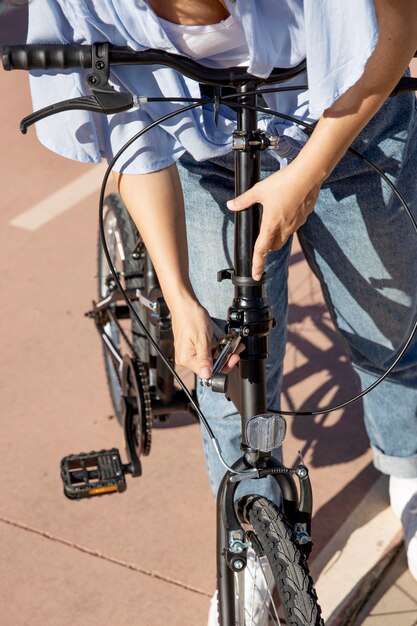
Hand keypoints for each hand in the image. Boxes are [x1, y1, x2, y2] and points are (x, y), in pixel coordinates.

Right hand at [172, 299, 240, 378]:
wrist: (184, 305)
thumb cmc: (191, 318)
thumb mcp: (202, 339)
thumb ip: (205, 359)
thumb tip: (206, 375)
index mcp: (187, 359)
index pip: (208, 372)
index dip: (223, 367)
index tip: (232, 358)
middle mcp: (186, 358)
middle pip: (209, 366)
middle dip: (225, 359)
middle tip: (235, 351)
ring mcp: (188, 353)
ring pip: (209, 359)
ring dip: (222, 354)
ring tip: (232, 346)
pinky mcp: (191, 348)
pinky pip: (206, 353)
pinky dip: (216, 349)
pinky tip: (223, 344)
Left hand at [227, 161, 320, 279]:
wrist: (309, 175)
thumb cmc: (283, 182)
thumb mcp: (259, 190)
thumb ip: (244, 200)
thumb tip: (231, 205)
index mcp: (271, 225)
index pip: (261, 250)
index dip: (257, 264)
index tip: (256, 275)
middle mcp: (285, 228)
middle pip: (274, 246)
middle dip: (267, 246)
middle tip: (261, 236)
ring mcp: (296, 224)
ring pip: (284, 237)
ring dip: (277, 235)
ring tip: (273, 218)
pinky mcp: (304, 217)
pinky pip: (294, 226)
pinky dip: (288, 223)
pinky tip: (286, 208)